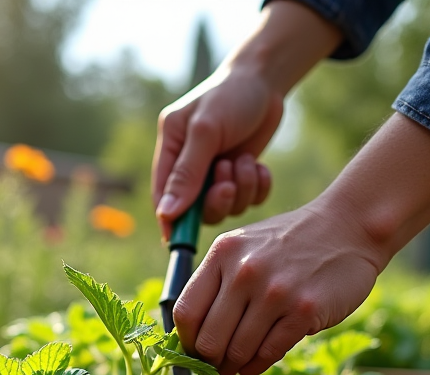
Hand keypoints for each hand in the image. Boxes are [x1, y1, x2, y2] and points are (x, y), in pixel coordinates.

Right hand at [151, 1, 345, 237]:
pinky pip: (248, 200)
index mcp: (171, 149)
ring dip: (240, 190)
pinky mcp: (241, 173)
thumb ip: (187, 173)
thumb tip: (166, 213)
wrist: (266, 79)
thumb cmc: (230, 96)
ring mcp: (216, 171)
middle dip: (215, 201)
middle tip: (228, 185)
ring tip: (245, 161)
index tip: (177, 240)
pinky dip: (256, 188)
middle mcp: (190, 164)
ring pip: (225, 206)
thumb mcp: (206, 132)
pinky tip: (259, 167)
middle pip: (195, 208)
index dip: (169, 219)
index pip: (162, 195)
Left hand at [172, 199, 384, 374]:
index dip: (185, 341)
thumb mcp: (244, 247)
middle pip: (208, 339)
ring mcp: (275, 292)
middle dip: (208, 362)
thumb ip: (217, 281)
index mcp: (223, 254)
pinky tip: (253, 366)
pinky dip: (255, 366)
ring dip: (232, 367)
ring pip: (237, 351)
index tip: (193, 351)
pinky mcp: (304, 310)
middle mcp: (245, 271)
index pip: (185, 313)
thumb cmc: (289, 244)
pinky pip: (268, 353)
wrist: (349, 227)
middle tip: (213, 368)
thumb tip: (192, 335)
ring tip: (233, 369)